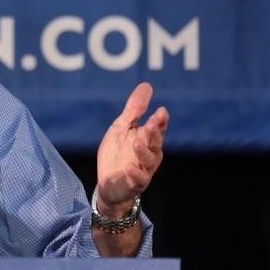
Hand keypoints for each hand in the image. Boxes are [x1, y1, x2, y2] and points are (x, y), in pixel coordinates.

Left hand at [96, 82, 168, 215]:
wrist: (108, 182)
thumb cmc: (117, 153)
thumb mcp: (121, 127)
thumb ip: (134, 109)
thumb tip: (147, 85)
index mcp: (148, 139)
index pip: (158, 128)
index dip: (160, 121)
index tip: (161, 111)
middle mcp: (150, 154)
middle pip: (155, 143)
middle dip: (154, 133)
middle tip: (151, 123)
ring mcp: (143, 169)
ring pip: (148, 160)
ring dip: (143, 151)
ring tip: (137, 141)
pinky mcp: (134, 183)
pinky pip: (139, 179)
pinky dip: (135, 173)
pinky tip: (129, 167)